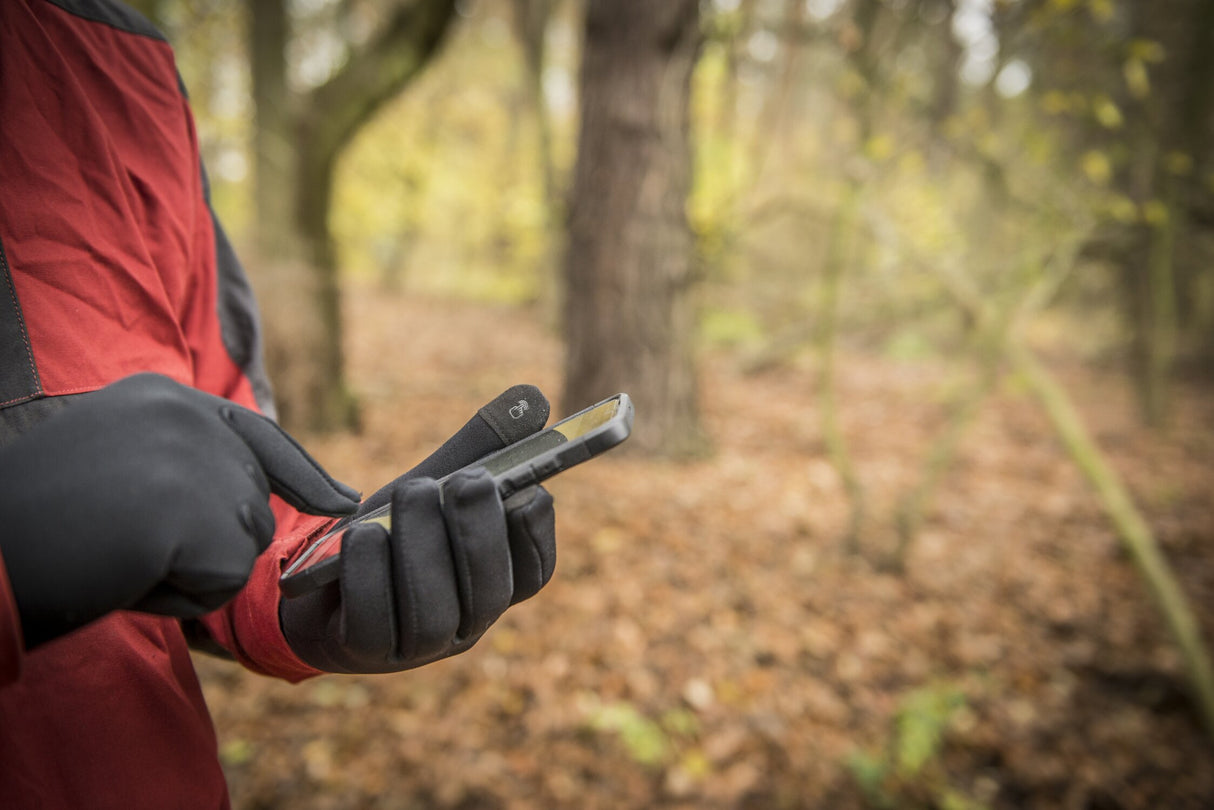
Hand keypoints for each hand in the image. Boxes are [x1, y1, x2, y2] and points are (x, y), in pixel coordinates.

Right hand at [0, 373, 359, 647]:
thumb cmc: (32, 521)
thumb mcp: (113, 465)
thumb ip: (183, 467)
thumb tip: (256, 501)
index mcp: (163, 395)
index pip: (257, 434)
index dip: (303, 475)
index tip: (343, 501)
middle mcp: (190, 415)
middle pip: (253, 502)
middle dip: (205, 543)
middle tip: (118, 542)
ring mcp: (201, 460)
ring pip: (243, 546)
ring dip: (189, 572)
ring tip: (115, 553)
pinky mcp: (203, 513)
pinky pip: (224, 583)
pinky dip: (179, 598)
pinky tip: (123, 573)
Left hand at [280, 389, 557, 673]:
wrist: (317, 577)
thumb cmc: (393, 530)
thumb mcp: (435, 485)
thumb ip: (482, 448)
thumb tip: (535, 397)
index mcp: (492, 585)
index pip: (534, 573)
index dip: (536, 535)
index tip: (530, 490)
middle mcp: (463, 625)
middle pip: (490, 594)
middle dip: (480, 533)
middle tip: (467, 481)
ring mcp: (414, 646)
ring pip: (434, 613)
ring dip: (424, 547)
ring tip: (412, 492)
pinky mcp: (361, 650)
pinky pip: (372, 619)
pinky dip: (370, 572)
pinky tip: (362, 533)